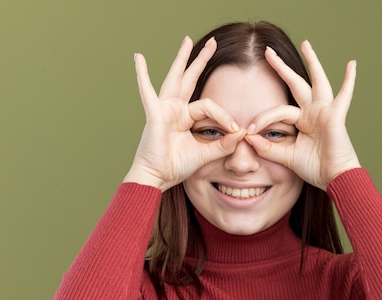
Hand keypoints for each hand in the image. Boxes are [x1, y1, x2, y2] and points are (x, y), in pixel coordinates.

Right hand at [124, 37, 244, 190]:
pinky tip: (139, 57)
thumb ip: (223, 144)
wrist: (157, 177)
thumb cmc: (177, 167)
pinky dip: (142, 75)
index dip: (225, 117)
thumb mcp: (205, 154)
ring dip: (182, 59)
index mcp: (185, 118)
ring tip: (187, 40)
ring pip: (176, 79)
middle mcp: (174, 110)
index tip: (237, 130)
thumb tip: (243, 132)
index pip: (210, 106)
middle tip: (212, 42)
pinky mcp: (154, 114)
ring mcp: (164, 109)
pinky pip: (147, 91)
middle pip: (190, 79)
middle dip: (201, 60)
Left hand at [245, 41, 360, 190]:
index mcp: (302, 121)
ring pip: (316, 81)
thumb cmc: (314, 168)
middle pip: (295, 84)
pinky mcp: (335, 116)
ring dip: (312, 62)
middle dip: (280, 68)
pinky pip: (344, 96)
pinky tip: (352, 64)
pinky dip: (349, 81)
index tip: (248, 131)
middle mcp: (313, 112)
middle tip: (267, 52)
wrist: (334, 179)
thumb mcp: (286, 157)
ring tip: (306, 43)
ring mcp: (325, 111)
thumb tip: (248, 137)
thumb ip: (268, 147)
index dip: (262, 119)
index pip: (278, 111)